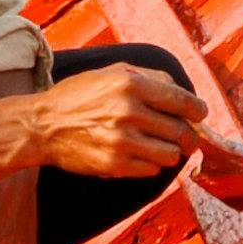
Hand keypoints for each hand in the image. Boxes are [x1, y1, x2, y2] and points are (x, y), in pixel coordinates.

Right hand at [24, 64, 202, 177]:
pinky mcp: (114, 165)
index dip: (198, 111)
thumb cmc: (78, 96)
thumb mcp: (112, 73)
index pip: (183, 101)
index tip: (199, 115)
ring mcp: (122, 141)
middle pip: (181, 131)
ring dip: (170, 152)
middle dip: (189, 137)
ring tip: (158, 146)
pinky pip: (151, 170)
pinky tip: (139, 155)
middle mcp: (129, 112)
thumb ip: (150, 78)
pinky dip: (151, 164)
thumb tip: (183, 92)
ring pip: (171, 155)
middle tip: (187, 138)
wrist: (42, 125)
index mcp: (132, 85)